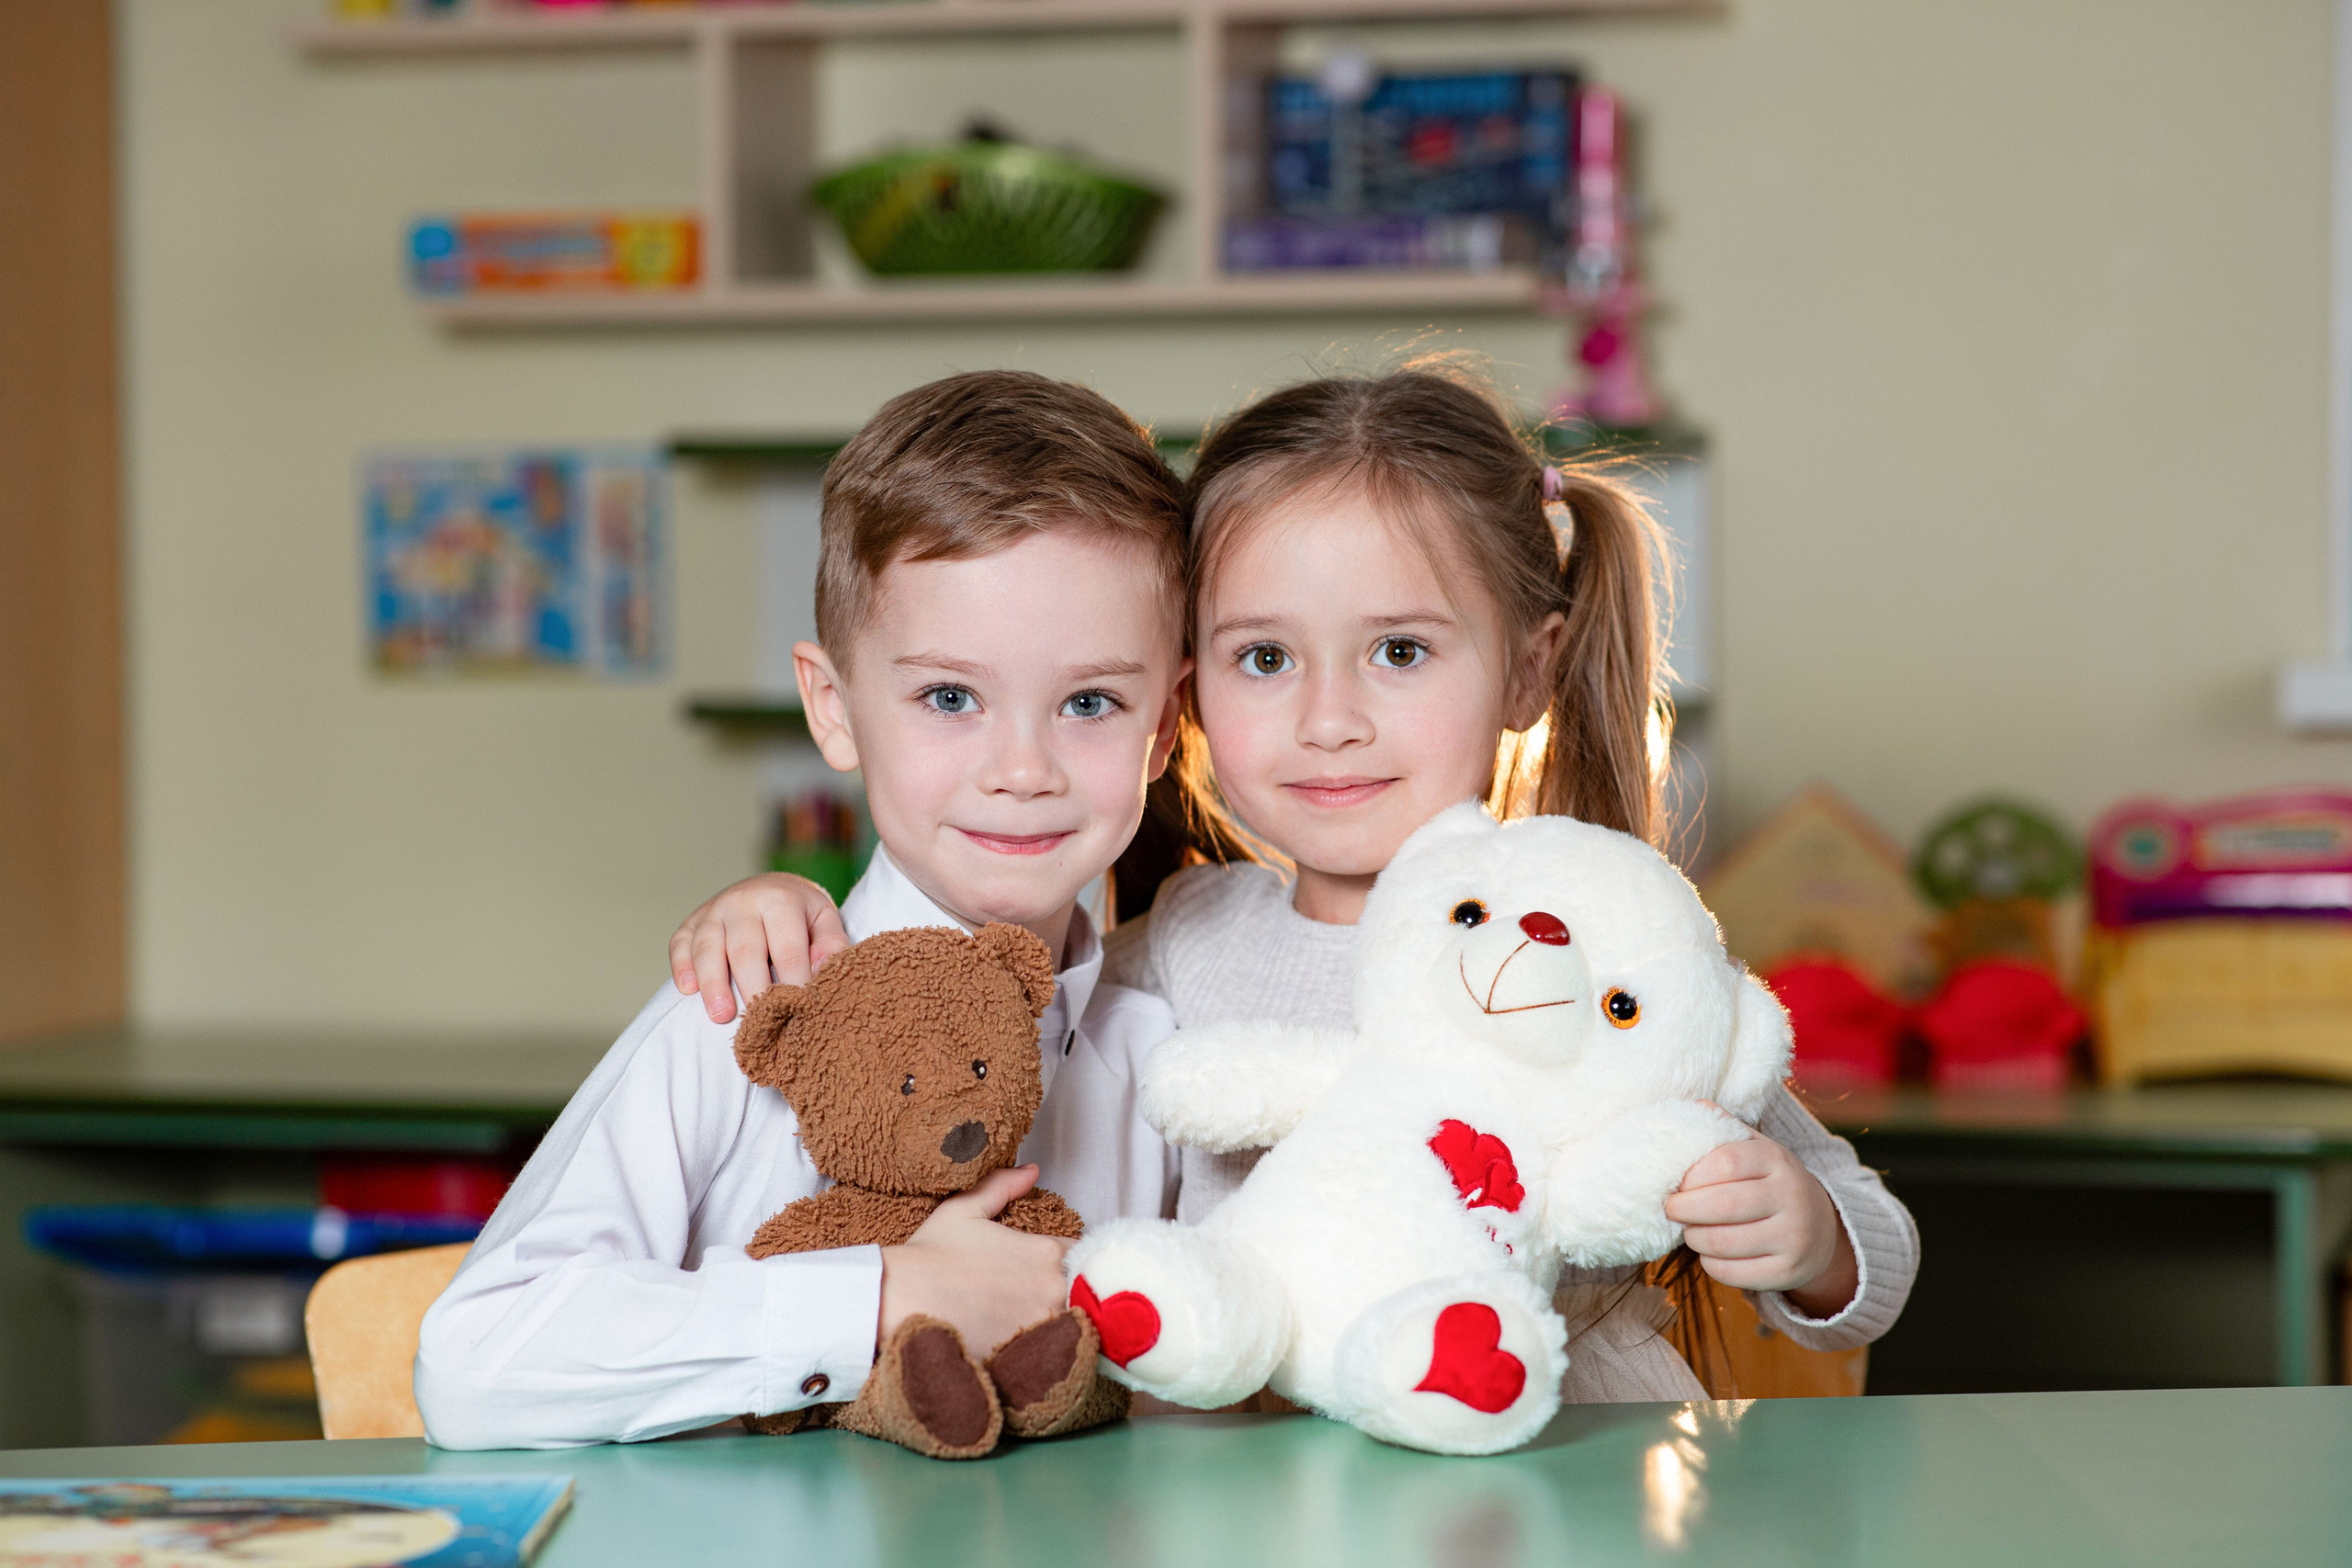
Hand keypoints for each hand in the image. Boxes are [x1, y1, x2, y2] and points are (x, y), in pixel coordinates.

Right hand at [669, 873, 851, 1023]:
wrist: (770, 888)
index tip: (799, 1011)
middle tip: (761, 1022)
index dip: (794, 981)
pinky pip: (679, 944)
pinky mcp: (690, 923)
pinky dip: (681, 966)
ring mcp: (713, 911)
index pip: (787, 948)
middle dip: (753, 988)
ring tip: (721, 1015)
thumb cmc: (800, 914)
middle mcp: (742, 901)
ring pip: (708, 947)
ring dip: (713, 983)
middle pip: (745, 950)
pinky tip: (688, 990)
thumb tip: (823, 968)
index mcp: (780, 899)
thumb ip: (830, 943)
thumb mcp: (824, 919)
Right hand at [879, 1165, 1071, 1354]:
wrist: (900, 1300)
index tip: (1051, 1267)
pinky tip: (1017, 1344)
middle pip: (1079, 1292)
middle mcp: (1052, 1288)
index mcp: (1045, 1252)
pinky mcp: (1025, 1357)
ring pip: (1066, 1323)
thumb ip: (1003, 1186)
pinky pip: (1047, 1353)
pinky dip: (1039, 1349)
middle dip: (1066, 1291)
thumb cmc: (931, 1253)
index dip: (1071, 1260)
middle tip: (1036, 1296)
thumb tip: (1032, 1169)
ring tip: (1026, 1321)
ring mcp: (1041, 1325)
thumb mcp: (965, 1208)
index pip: (1081, 1255)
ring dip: (1055, 1321)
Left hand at [1663, 1130, 1857, 1315]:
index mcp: (1778, 1160)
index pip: (1726, 1162)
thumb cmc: (1770, 1183)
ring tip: (1690, 1230)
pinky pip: (1732, 1273)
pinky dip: (1710, 1263)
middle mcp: (1791, 1197)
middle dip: (1684, 1209)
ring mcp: (1793, 1238)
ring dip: (1694, 1237)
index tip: (1676, 1182)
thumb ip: (1724, 1129)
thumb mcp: (1756, 1150)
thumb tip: (1694, 1107)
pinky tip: (1710, 1252)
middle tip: (1671, 1209)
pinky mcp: (1787, 1272)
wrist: (1820, 1230)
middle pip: (1722, 1205)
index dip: (1692, 1175)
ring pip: (1723, 1242)